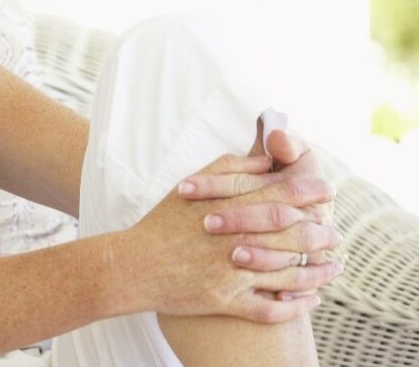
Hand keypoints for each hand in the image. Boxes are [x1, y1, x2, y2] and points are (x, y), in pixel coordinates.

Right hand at [127, 153, 342, 322]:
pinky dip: (297, 305)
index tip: (328, 192)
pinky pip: (272, 308)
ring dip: (318, 271)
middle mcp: (235, 238)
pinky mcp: (228, 301)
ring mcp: (233, 272)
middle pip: (295, 234)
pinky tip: (309, 298)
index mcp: (228, 206)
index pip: (283, 194)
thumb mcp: (193, 183)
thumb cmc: (163, 222)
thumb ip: (231, 168)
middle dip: (323, 233)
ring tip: (333, 267)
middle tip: (335, 234)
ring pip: (291, 273)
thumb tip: (266, 162)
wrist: (135, 264)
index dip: (311, 192)